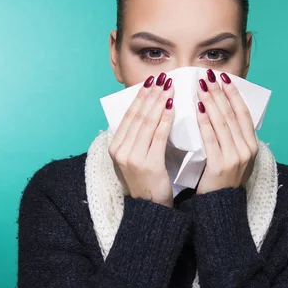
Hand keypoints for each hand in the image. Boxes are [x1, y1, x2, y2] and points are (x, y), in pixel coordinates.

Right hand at [108, 72, 174, 207]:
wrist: (150, 209)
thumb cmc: (146, 182)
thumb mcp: (134, 158)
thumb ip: (137, 138)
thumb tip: (148, 111)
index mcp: (115, 147)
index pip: (128, 115)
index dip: (140, 96)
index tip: (151, 82)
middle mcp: (120, 150)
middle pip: (137, 115)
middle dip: (150, 94)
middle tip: (163, 78)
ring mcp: (132, 157)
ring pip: (147, 122)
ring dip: (159, 101)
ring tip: (169, 87)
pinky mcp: (147, 164)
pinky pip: (158, 136)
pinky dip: (165, 119)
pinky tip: (172, 106)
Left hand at [195, 69, 257, 194]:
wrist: (220, 206)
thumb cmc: (223, 179)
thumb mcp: (235, 157)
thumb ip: (233, 138)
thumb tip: (222, 112)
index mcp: (252, 145)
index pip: (243, 113)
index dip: (234, 94)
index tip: (224, 78)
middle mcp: (247, 149)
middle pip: (232, 114)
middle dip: (220, 93)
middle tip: (208, 76)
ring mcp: (235, 157)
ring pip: (223, 123)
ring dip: (212, 102)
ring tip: (201, 87)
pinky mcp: (221, 165)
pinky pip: (212, 138)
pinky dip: (205, 122)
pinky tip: (199, 109)